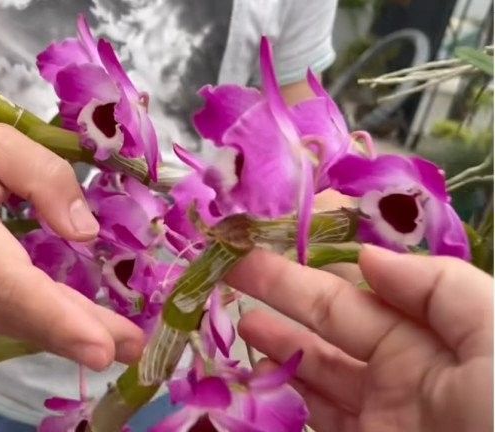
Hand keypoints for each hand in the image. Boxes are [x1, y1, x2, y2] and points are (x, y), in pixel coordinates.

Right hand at [0, 116, 143, 369]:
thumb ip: (43, 176)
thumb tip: (83, 231)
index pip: (6, 280)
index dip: (55, 316)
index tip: (100, 345)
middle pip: (17, 312)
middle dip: (78, 334)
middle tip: (134, 349)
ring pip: (10, 321)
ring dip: (66, 334)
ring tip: (122, 342)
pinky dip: (39, 324)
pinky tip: (76, 328)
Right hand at [226, 246, 492, 431]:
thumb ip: (440, 287)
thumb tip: (367, 256)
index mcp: (437, 335)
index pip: (368, 290)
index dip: (320, 262)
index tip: (274, 236)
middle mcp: (401, 370)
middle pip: (329, 322)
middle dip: (282, 292)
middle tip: (231, 266)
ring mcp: (377, 413)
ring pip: (314, 369)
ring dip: (276, 343)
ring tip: (238, 321)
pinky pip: (311, 415)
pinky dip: (280, 395)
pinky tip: (255, 374)